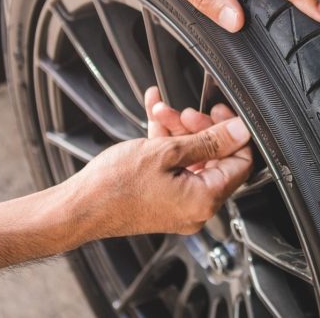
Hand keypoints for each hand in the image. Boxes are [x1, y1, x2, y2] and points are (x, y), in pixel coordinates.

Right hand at [63, 89, 252, 236]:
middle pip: (215, 158)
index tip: (220, 112)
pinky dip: (167, 144)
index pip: (241, 162)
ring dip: (179, 132)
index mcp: (205, 200)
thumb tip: (241, 130)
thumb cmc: (114, 186)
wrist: (78, 207)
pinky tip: (155, 116)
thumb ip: (209, 140)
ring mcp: (181, 205)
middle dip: (199, 128)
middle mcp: (198, 208)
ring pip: (193, 159)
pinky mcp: (165, 200)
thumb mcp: (166, 152)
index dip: (233, 133)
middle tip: (184, 112)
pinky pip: (176, 167)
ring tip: (161, 111)